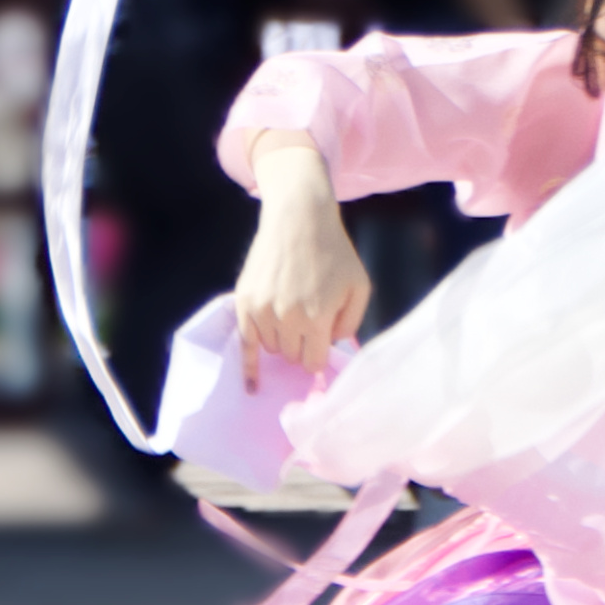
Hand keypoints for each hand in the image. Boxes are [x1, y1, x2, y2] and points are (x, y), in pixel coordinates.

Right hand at [233, 140, 369, 387]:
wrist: (300, 218)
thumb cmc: (334, 253)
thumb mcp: (359, 286)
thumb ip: (352, 324)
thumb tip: (335, 350)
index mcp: (318, 317)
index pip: (313, 361)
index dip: (318, 355)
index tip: (319, 345)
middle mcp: (288, 317)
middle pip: (292, 356)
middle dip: (301, 345)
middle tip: (306, 321)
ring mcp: (263, 309)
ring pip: (272, 348)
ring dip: (282, 339)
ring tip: (290, 312)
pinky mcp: (245, 301)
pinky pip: (245, 343)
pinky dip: (249, 366)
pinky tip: (252, 387)